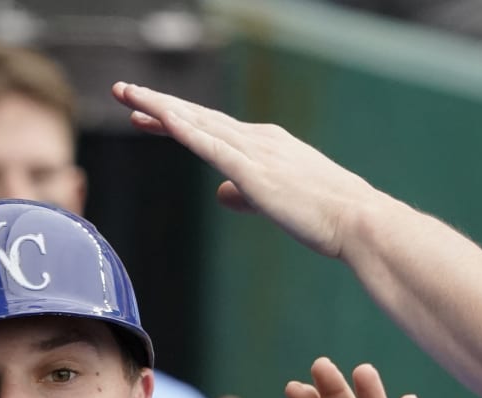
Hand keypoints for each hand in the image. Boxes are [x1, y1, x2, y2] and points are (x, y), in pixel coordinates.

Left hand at [112, 81, 369, 261]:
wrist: (358, 221)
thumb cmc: (327, 217)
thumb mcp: (277, 202)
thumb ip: (246, 195)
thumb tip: (221, 193)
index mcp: (267, 145)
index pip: (211, 128)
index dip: (176, 120)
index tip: (148, 115)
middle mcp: (258, 139)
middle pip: (197, 118)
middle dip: (158, 104)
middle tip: (123, 91)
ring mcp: (255, 152)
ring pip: (197, 123)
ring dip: (160, 107)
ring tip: (127, 95)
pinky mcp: (253, 172)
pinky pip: (210, 145)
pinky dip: (183, 128)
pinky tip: (160, 117)